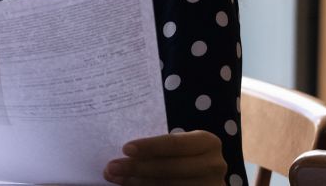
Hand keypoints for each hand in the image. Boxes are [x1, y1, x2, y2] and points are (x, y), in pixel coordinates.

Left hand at [103, 130, 227, 184]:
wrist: (202, 176)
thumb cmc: (183, 154)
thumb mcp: (178, 146)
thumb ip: (159, 147)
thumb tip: (123, 152)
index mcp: (208, 142)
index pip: (174, 144)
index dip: (150, 147)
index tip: (125, 149)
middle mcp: (214, 165)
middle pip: (170, 168)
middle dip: (137, 168)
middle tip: (111, 167)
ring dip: (137, 183)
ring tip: (115, 178)